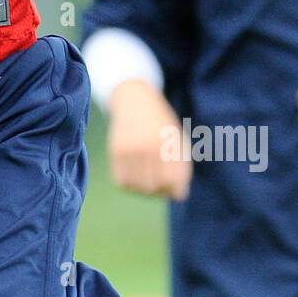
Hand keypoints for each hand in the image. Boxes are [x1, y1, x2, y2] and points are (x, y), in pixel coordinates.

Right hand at [107, 80, 190, 199]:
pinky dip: (129, 185)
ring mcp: (129, 149)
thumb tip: (179, 196)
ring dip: (143, 190)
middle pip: (153, 187)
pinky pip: (121, 181)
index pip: (172, 181)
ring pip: (136, 187)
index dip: (175, 191)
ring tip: (148, 181)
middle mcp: (147, 147)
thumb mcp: (177, 138)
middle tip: (160, 186)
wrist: (134, 99)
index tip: (175, 189)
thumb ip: (182, 166)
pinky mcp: (115, 151)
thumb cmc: (161, 123)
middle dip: (159, 192)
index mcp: (167, 143)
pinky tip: (135, 177)